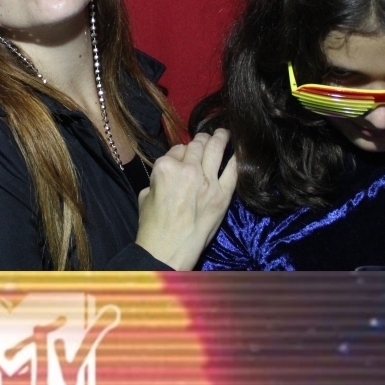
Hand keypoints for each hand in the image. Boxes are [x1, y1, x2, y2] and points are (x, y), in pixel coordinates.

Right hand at [134, 129, 236, 270]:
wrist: (168, 251)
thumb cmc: (153, 227)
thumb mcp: (146, 195)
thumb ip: (159, 178)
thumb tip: (169, 173)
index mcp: (165, 167)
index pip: (177, 149)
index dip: (181, 151)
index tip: (185, 155)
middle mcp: (187, 169)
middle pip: (197, 144)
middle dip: (201, 139)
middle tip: (207, 138)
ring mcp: (207, 181)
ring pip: (216, 148)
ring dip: (221, 137)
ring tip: (224, 133)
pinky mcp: (223, 195)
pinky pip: (233, 171)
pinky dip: (236, 159)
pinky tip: (238, 152)